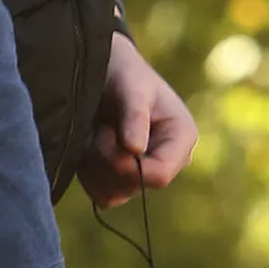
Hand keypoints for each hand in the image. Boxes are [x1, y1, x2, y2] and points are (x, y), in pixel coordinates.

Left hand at [78, 32, 197, 206]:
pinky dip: (87, 172)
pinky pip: (100, 195)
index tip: (105, 134)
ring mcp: (144, 174)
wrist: (105, 72)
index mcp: (181, 138)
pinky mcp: (122, 181)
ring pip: (114, 194)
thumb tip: (135, 150)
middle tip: (100, 126)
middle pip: (133, 185)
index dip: (129, 165)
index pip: (160, 174)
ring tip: (95, 132)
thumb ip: (134, 115)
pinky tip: (88, 145)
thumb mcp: (131, 87)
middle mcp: (168, 161)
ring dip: (94, 165)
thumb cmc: (124, 73)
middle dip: (106, 158)